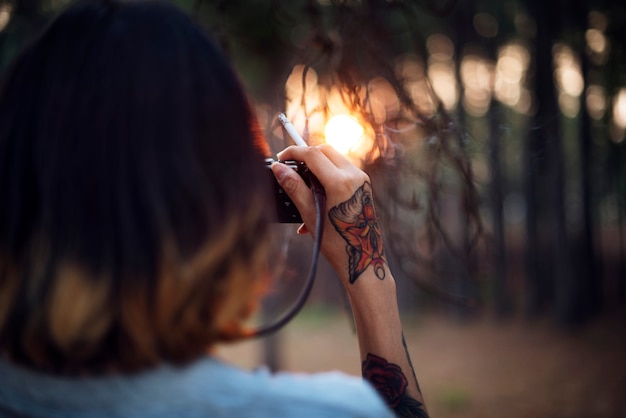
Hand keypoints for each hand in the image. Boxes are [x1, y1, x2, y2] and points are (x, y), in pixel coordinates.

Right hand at [271, 145, 385, 285]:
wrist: (364, 259)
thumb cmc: (337, 242)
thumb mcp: (310, 214)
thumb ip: (294, 187)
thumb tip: (278, 168)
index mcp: (340, 182)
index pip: (312, 154)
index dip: (293, 152)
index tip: (280, 158)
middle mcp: (355, 176)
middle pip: (325, 151)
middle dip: (305, 155)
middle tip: (289, 167)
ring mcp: (362, 181)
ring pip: (334, 159)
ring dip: (316, 166)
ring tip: (302, 188)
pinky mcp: (364, 187)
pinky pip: (342, 172)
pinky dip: (327, 177)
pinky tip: (315, 199)